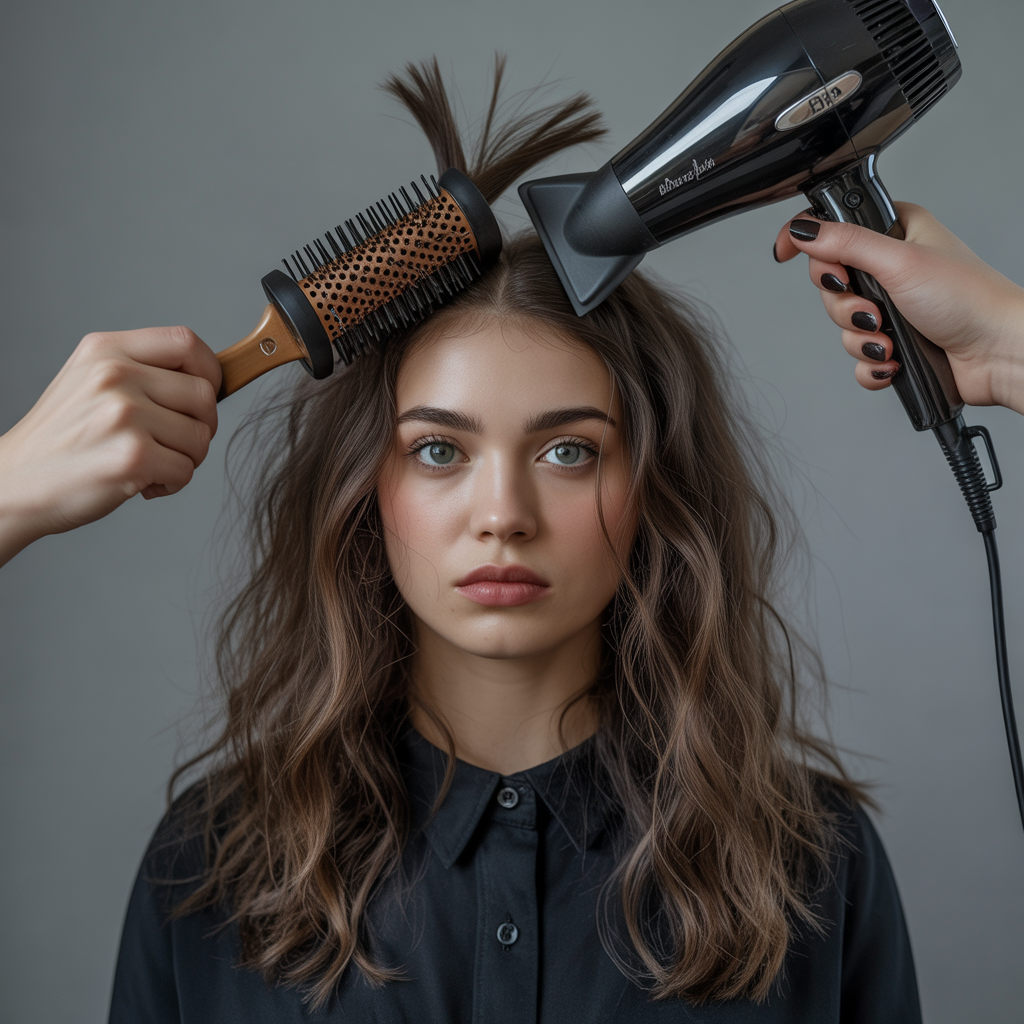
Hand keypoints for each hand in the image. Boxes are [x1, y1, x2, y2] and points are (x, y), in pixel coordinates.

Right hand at [0, 326, 220, 566]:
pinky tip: (143, 483)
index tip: (205, 395)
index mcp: (106, 349)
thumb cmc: (62, 439)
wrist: (14, 483)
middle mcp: (114, 374)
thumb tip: (209, 379)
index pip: (186, 342)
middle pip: (204, 395)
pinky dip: (173, 483)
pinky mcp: (131, 455)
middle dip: (201, 426)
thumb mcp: (90, 381)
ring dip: (186, 458)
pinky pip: (186, 469)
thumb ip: (142, 370)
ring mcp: (123, 414)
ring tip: (151, 464)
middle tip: (173, 443)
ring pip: (200, 436)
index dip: (209, 371)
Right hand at [773, 203, 1023, 415]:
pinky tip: (892, 361)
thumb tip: (804, 231)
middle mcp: (891, 268)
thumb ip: (847, 244)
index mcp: (895, 233)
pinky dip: (870, 364)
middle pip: (830, 283)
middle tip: (871, 308)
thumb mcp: (899, 261)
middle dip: (844, 305)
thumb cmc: (969, 299)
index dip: (806, 240)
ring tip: (890, 340)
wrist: (998, 352)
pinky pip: (857, 357)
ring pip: (841, 324)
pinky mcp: (894, 343)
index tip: (785, 253)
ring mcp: (892, 307)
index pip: (834, 228)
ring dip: (861, 338)